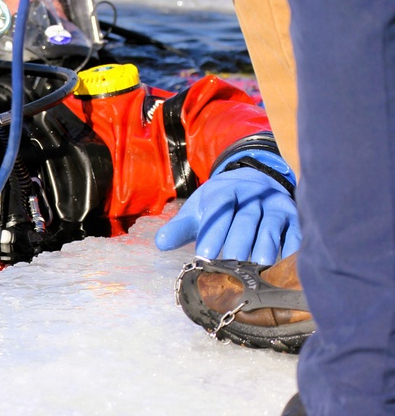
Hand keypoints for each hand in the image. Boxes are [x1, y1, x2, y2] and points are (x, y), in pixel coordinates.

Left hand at [155, 151, 299, 264]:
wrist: (253, 186)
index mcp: (226, 190)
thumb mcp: (197, 212)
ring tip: (256, 268)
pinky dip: (291, 250)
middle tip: (230, 266)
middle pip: (245, 220)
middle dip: (238, 244)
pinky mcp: (294, 218)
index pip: (219, 207)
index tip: (204, 254)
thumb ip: (179, 228)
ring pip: (270, 227)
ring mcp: (276, 205)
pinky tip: (283, 267)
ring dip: (264, 247)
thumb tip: (160, 244)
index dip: (213, 230)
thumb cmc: (219, 207)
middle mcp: (253, 195)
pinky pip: (295, 234)